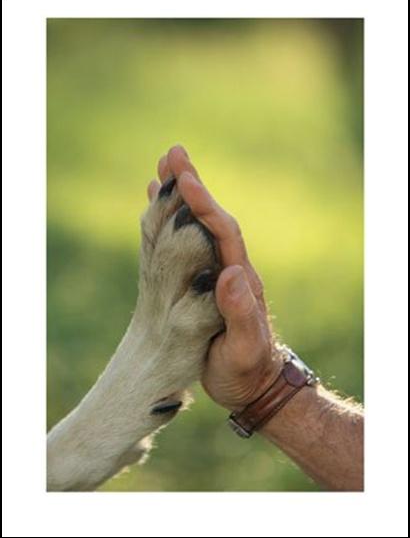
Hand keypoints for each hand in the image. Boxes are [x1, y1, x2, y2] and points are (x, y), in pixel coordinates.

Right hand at [149, 145, 282, 410]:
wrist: (253, 383)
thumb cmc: (248, 369)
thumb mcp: (245, 347)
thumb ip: (241, 314)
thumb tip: (232, 274)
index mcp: (240, 279)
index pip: (223, 233)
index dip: (204, 206)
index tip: (187, 179)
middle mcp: (229, 269)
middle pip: (211, 219)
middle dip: (192, 187)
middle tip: (173, 154)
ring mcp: (217, 275)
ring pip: (198, 228)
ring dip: (182, 199)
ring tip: (164, 171)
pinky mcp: (205, 285)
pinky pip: (187, 247)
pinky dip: (173, 226)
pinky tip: (162, 213)